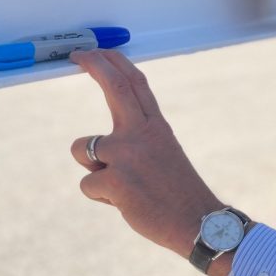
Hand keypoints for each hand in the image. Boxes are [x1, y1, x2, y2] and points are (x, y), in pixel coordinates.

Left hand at [70, 49, 220, 265]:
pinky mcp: (115, 180)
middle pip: (114, 87)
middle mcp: (142, 134)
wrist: (198, 223)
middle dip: (95, 65)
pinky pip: (87, 185)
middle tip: (77, 54)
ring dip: (92, 168)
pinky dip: (100, 196)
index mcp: (157, 127)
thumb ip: (136, 142)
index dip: (114, 63)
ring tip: (122, 185)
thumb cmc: (177, 194)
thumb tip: (99, 144)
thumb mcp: (163, 156)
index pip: (135, 84)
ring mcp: (128, 155)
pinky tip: (125, 203)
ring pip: (82, 149)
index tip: (98, 52)